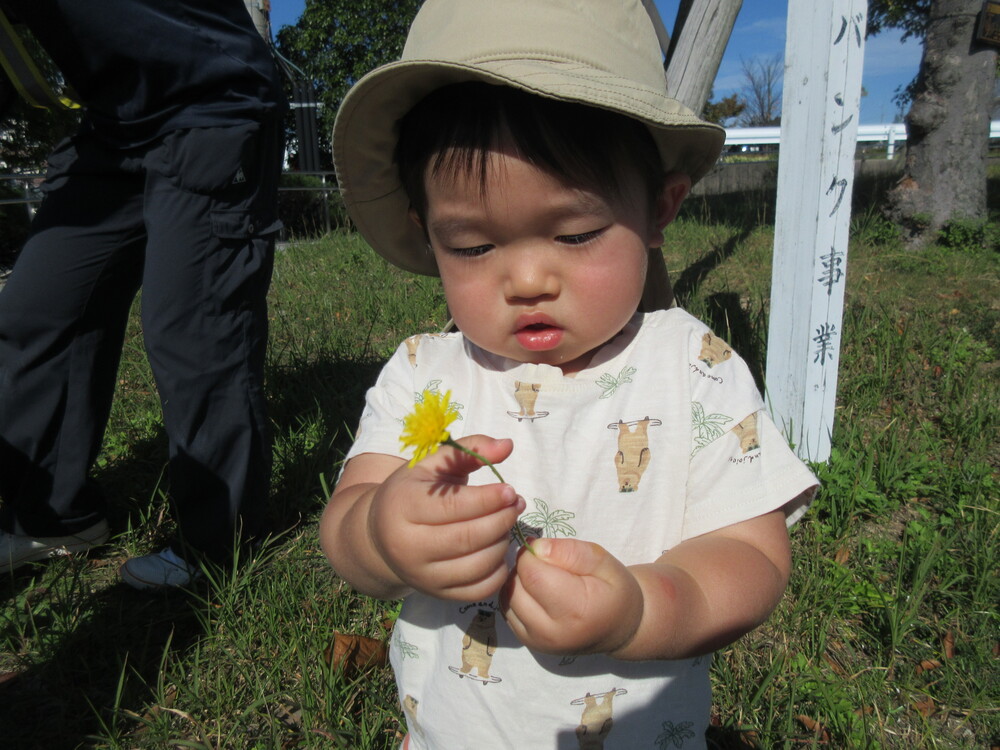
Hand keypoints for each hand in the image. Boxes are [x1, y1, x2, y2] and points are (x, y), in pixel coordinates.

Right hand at [367, 435, 524, 600]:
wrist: (380, 536)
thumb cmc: (413, 492)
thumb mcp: (433, 464)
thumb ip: (469, 450)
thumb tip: (507, 445)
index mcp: (403, 507)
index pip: (454, 506)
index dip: (489, 499)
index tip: (510, 490)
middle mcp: (408, 546)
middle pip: (469, 537)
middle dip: (501, 519)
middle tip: (517, 504)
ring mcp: (422, 576)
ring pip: (478, 564)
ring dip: (503, 542)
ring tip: (507, 523)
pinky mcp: (437, 594)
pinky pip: (480, 589)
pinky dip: (499, 569)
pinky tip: (498, 548)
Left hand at [501, 538, 643, 655]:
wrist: (619, 628)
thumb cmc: (614, 591)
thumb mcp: (603, 562)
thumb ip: (571, 552)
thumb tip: (536, 547)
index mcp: (575, 610)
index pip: (532, 573)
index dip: (533, 553)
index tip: (547, 550)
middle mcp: (552, 632)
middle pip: (515, 586)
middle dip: (524, 567)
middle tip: (546, 564)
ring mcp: (537, 642)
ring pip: (507, 599)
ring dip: (517, 582)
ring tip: (542, 577)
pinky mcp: (529, 644)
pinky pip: (508, 611)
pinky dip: (516, 596)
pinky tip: (536, 592)